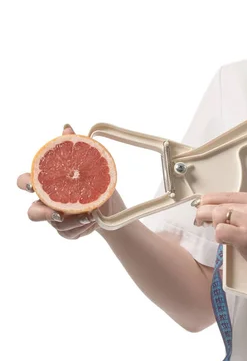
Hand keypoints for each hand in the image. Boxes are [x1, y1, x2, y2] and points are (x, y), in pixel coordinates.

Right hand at [17, 124, 97, 239]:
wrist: (109, 206)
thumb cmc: (93, 182)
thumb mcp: (90, 165)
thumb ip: (75, 147)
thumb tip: (66, 126)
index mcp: (47, 185)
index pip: (24, 182)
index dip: (24, 184)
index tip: (33, 186)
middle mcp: (46, 204)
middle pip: (32, 213)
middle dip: (44, 214)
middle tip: (61, 212)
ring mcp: (54, 221)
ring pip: (57, 226)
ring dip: (74, 221)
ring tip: (92, 214)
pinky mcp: (65, 232)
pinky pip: (70, 234)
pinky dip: (83, 228)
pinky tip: (94, 221)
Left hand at [194, 192, 246, 286]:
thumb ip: (245, 211)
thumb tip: (218, 211)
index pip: (225, 194)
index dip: (209, 201)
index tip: (202, 207)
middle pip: (218, 204)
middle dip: (203, 213)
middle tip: (200, 221)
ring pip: (216, 215)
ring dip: (212, 226)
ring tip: (218, 234)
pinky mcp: (246, 238)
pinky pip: (220, 232)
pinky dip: (218, 238)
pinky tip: (225, 243)